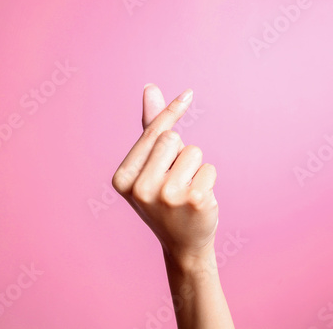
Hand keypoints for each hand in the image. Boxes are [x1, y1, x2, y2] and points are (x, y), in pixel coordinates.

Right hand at [112, 84, 218, 267]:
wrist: (183, 244)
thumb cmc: (164, 201)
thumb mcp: (149, 167)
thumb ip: (149, 128)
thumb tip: (150, 88)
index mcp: (123, 178)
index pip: (152, 132)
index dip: (170, 113)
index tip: (188, 94)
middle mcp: (140, 188)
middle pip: (172, 138)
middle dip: (179, 153)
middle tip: (174, 180)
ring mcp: (167, 196)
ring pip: (193, 152)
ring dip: (195, 167)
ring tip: (185, 191)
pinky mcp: (194, 200)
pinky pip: (209, 169)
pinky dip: (208, 180)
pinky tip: (198, 202)